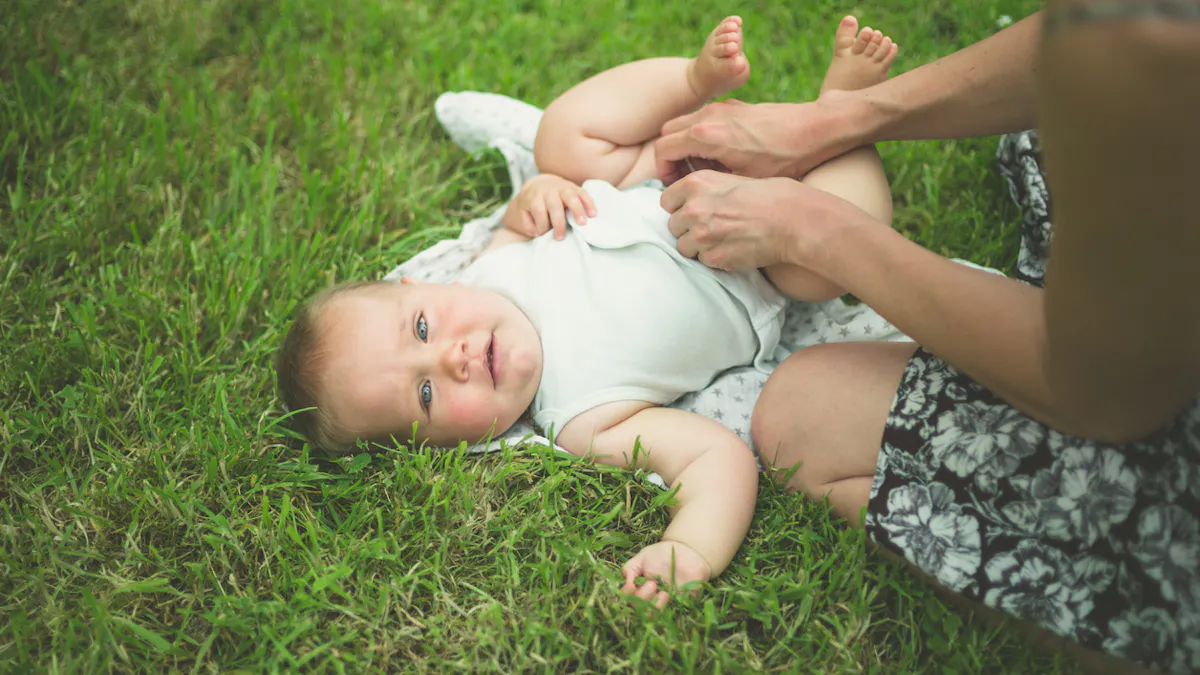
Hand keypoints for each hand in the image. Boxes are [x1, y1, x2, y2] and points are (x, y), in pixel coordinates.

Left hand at [505, 173, 596, 240]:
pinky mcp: (574, 187)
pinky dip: (589, 203)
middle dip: (558, 222)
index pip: (539, 211)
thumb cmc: (532, 204)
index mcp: (535, 197)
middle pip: (554, 205)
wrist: (539, 184)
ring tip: (583, 223)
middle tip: (561, 237)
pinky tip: (593, 214)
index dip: (542, 225)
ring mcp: (562, 187)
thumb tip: (539, 232)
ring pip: (570, 196)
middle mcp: (549, 191)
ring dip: (577, 210)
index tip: (544, 234)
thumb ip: (528, 225)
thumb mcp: (523, 213)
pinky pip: (583, 193)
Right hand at [621, 540, 712, 609]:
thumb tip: (627, 584)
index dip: (627, 595)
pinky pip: (674, 620)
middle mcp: (649, 600)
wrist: (687, 552)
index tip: (631, 585)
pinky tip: (673, 603)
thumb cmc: (662, 555)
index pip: (628, 599)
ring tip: (665, 594)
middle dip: (643, 598)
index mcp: (639, 590)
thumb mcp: (642, 558)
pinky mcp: (679, 608)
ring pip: (655, 617)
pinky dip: (672, 618)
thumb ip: (630, 569)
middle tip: (652, 584)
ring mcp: (664, 606)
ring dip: (656, 607)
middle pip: (640, 611)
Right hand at [654, 91, 864, 183]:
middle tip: (686, 178)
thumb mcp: (744, 180)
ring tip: (707, 170)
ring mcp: (721, 108)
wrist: (814, 129)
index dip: (663, 171)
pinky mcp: (733, 106)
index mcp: (705, 135)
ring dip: (686, 147)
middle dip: (671, 157)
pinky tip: (724, 157)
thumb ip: (712, 183)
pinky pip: (703, 119)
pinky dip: (702, 137)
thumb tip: (694, 195)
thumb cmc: (783, 158)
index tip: (674, 186)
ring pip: (685, 124)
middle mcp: (708, 116)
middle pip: (668, 133)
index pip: (662, 149)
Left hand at [661, 171, 824, 269]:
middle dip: (688, 228)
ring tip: (722, 240)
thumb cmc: (772, 196)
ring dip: (698, 246)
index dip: (679, 207)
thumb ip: (708, 190)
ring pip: (684, 247)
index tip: (692, 212)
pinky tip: (732, 249)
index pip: (666, 201)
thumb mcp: (734, 180)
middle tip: (712, 228)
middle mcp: (694, 208)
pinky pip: (702, 261)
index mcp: (697, 183)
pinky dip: (714, 258)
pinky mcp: (713, 257)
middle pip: (673, 225)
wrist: (793, 221)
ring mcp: (702, 235)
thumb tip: (693, 202)